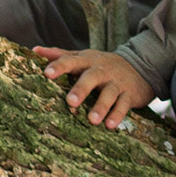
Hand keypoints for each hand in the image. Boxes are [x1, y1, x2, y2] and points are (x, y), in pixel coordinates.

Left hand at [37, 46, 153, 128]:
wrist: (140, 66)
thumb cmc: (102, 65)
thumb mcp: (83, 57)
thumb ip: (60, 55)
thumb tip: (35, 50)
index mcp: (87, 61)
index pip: (71, 61)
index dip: (59, 66)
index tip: (47, 74)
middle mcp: (102, 70)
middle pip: (91, 77)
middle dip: (81, 89)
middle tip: (70, 101)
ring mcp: (117, 82)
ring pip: (109, 93)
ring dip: (101, 106)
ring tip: (92, 120)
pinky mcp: (129, 94)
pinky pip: (124, 105)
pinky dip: (117, 115)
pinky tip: (110, 126)